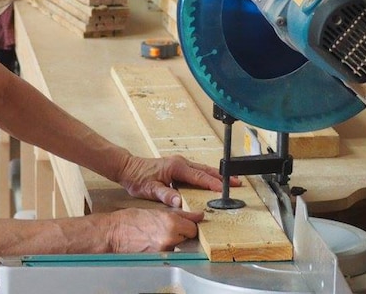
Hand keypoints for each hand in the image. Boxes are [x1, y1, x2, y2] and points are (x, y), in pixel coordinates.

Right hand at [107, 208, 203, 251]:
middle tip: (165, 228)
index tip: (183, 223)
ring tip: (156, 234)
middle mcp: (170, 238)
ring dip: (172, 241)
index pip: (193, 228)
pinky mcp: (159, 259)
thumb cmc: (130, 220)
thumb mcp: (156, 211)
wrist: (113, 233)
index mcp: (171, 223)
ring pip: (178, 245)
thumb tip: (198, 216)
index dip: (188, 225)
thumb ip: (181, 214)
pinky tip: (152, 242)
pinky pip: (168, 253)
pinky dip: (163, 248)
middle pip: (187, 237)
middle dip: (180, 233)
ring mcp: (164, 250)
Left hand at [116, 155, 240, 207]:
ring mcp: (180, 163)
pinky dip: (208, 175)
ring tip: (231, 181)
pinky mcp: (178, 166)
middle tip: (237, 182)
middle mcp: (180, 163)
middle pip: (206, 170)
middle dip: (222, 177)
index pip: (199, 177)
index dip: (213, 184)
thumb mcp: (150, 189)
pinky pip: (197, 171)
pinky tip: (213, 181)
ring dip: (217, 175)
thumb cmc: (138, 178)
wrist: (128, 168)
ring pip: (203, 169)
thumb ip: (165, 195)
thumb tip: (179, 202)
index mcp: (176, 167)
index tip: (224, 189)